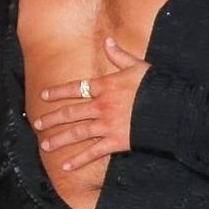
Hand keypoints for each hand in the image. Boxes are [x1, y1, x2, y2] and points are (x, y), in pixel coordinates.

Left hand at [33, 37, 148, 172]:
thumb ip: (120, 56)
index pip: (75, 88)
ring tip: (45, 145)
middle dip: (52, 119)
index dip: (58, 92)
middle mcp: (101, 106)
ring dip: (59, 139)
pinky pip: (93, 152)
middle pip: (71, 113)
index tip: (43, 96)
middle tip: (37, 124)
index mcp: (105, 86)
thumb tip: (107, 42)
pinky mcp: (115, 142)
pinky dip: (79, 160)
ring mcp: (107, 125)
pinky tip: (66, 166)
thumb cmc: (156, 86)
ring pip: (77, 133)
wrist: (170, 109)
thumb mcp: (138, 66)